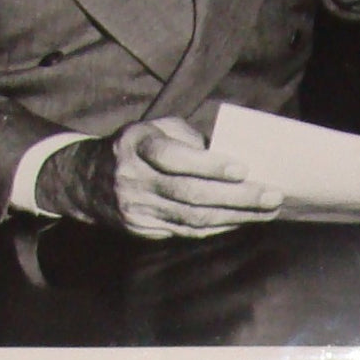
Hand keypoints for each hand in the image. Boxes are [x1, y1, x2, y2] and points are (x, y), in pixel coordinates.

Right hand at [37, 117, 282, 238]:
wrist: (86, 180)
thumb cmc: (136, 146)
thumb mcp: (156, 127)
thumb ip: (190, 137)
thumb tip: (234, 151)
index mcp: (137, 145)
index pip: (173, 158)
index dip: (209, 165)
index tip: (243, 168)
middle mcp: (134, 179)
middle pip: (190, 194)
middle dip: (237, 197)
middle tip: (273, 195)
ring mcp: (136, 209)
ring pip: (192, 219)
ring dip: (236, 216)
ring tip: (268, 210)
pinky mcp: (142, 230)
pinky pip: (186, 232)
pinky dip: (218, 227)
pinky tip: (241, 220)